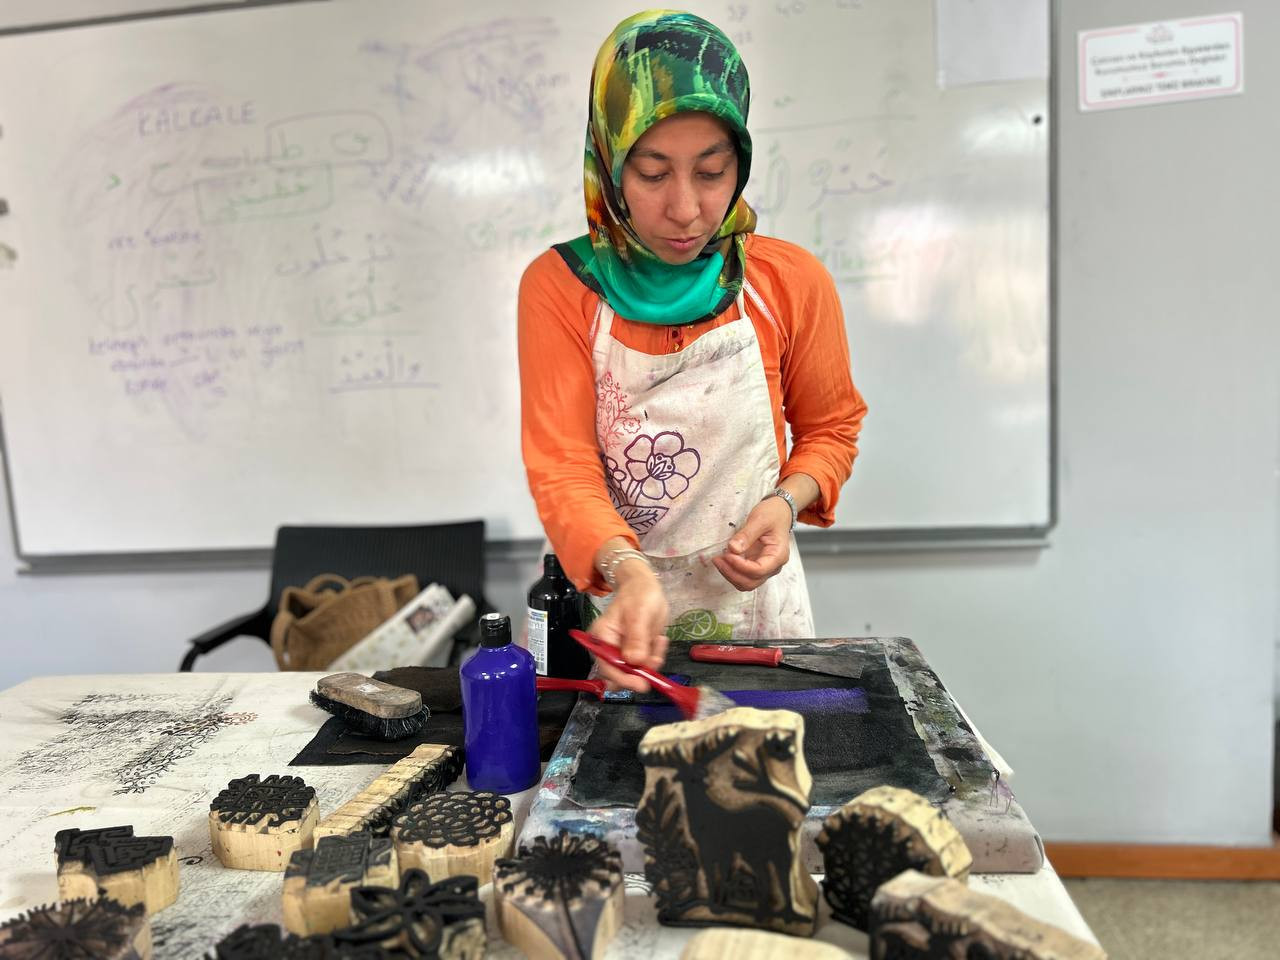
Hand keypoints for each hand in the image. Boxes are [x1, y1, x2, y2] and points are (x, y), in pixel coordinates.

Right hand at [587, 559, 669, 692]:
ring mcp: (623, 652)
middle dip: (640, 671)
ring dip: (651, 661)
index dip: (623, 678)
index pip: (607, 666)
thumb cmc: (639, 595)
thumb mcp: (639, 613)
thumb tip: (633, 661)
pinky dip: (656, 656)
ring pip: (636, 672)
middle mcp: (609, 648)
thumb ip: (636, 638)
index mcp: (601, 638)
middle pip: (620, 674)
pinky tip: (659, 639)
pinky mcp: (636, 653)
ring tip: (658, 640)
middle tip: (655, 658)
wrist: (646, 587)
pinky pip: (646, 665)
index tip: (642, 684)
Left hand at [713, 496, 791, 590]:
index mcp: (778, 555)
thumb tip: (733, 548)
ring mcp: (765, 568)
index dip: (740, 566)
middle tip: (718, 559)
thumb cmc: (773, 515)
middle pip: (751, 582)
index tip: (727, 554)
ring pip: (746, 583)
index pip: (758, 570)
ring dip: (730, 574)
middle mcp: (773, 566)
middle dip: (732, 573)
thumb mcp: (760, 520)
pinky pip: (743, 576)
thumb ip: (747, 534)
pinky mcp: (755, 566)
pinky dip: (731, 571)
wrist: (779, 513)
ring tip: (718, 560)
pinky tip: (723, 560)